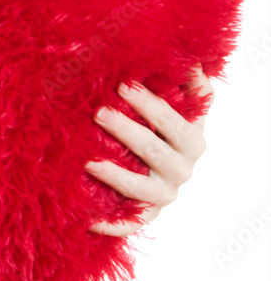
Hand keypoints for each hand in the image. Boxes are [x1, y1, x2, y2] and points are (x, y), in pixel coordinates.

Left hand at [85, 64, 213, 235]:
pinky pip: (129, 223)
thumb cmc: (165, 126)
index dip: (150, 104)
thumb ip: (189, 83)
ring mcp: (165, 195)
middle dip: (125, 130)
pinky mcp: (148, 215)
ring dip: (114, 174)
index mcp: (193, 139)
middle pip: (154, 150)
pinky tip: (87, 218)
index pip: (173, 121)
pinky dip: (110, 224)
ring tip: (87, 161)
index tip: (122, 84)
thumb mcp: (183, 104)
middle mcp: (183, 169)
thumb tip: (189, 56)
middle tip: (98, 112)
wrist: (163, 169)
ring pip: (140, 186)